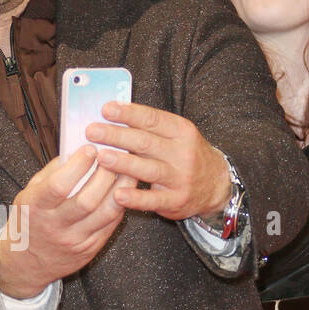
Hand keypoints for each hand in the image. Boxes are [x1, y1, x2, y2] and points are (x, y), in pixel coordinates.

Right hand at [0, 145, 126, 298]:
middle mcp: (54, 226)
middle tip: (114, 156)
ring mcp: (74, 240)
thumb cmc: (29, 221)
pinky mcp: (89, 249)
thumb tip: (78, 149)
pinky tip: (124, 190)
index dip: (78, 165)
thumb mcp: (29, 194)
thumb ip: (52, 172)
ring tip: (127, 170)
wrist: (27, 262)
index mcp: (35, 208)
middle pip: (87, 200)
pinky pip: (110, 225)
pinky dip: (120, 205)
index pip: (59, 185)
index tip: (90, 148)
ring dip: (121, 189)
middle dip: (105, 174)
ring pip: (105, 213)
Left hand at [88, 101, 231, 220]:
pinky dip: (136, 198)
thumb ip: (149, 127)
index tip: (106, 109)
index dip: (128, 113)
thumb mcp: (176, 135)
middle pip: (145, 142)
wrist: (216, 185)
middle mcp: (182, 153)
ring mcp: (180, 178)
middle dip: (116, 136)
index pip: (152, 119)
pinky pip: (153, 200)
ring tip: (102, 157)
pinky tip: (118, 194)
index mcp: (181, 131)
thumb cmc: (185, 155)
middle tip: (92, 132)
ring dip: (124, 163)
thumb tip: (112, 113)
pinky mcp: (176, 200)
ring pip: (148, 169)